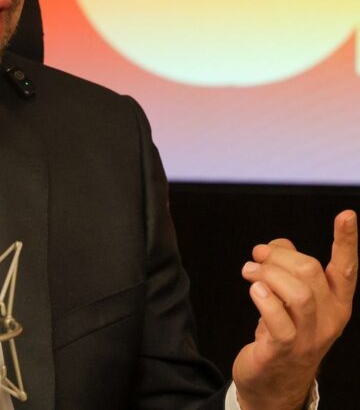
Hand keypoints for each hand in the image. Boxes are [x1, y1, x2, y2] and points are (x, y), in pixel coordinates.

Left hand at [232, 210, 357, 409]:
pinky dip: (264, 298)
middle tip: (256, 256)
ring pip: (298, 293)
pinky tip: (254, 290)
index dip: (346, 241)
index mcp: (336, 303)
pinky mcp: (284, 350)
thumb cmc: (283, 331)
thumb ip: (288, 266)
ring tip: (250, 272)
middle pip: (310, 272)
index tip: (346, 214)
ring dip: (267, 273)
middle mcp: (329, 320)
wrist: (274, 382)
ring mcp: (309, 337)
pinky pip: (279, 320)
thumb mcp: (290, 297)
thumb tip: (279, 244)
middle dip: (278, 256)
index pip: (346, 268)